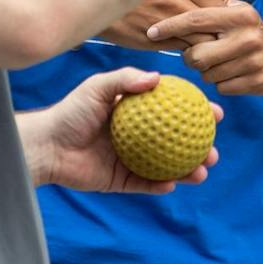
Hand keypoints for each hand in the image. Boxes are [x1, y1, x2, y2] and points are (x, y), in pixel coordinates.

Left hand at [20, 68, 221, 193]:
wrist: (46, 145)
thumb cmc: (71, 112)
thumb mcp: (98, 87)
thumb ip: (126, 80)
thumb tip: (158, 78)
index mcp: (137, 114)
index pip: (173, 112)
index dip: (196, 112)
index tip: (215, 113)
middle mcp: (137, 136)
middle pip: (177, 142)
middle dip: (200, 147)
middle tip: (214, 148)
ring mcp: (131, 159)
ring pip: (167, 166)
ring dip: (188, 169)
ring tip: (202, 170)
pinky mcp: (120, 181)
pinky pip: (145, 184)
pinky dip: (160, 185)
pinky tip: (174, 183)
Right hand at [97, 0, 224, 51]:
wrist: (95, 0)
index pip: (219, 0)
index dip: (228, 17)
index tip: (232, 28)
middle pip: (217, 18)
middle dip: (226, 33)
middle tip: (231, 45)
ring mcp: (167, 17)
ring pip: (205, 36)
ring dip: (212, 47)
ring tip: (215, 56)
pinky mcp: (155, 37)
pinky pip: (186, 49)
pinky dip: (195, 56)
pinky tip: (194, 60)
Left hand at [146, 0, 262, 94]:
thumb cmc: (246, 27)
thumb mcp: (232, 5)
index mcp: (240, 15)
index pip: (196, 20)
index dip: (170, 26)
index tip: (152, 31)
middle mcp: (249, 37)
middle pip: (197, 55)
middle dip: (190, 57)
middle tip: (196, 53)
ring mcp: (255, 62)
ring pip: (208, 74)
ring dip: (206, 70)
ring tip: (216, 60)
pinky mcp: (257, 82)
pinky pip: (222, 87)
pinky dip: (220, 82)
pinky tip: (229, 72)